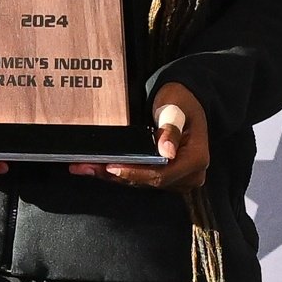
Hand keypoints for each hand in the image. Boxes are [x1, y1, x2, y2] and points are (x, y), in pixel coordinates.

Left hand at [68, 82, 208, 190]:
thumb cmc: (181, 100)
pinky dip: (121, 172)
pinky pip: (142, 178)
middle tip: (87, 166)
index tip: (112, 167)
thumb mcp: (176, 108)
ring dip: (113, 176)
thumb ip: (171, 129)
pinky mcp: (166, 176)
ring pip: (142, 182)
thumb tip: (167, 152)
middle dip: (116, 175)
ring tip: (85, 167)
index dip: (135, 173)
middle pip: (148, 181)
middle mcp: (190, 175)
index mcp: (196, 160)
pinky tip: (98, 167)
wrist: (186, 99)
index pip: (161, 175)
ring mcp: (178, 178)